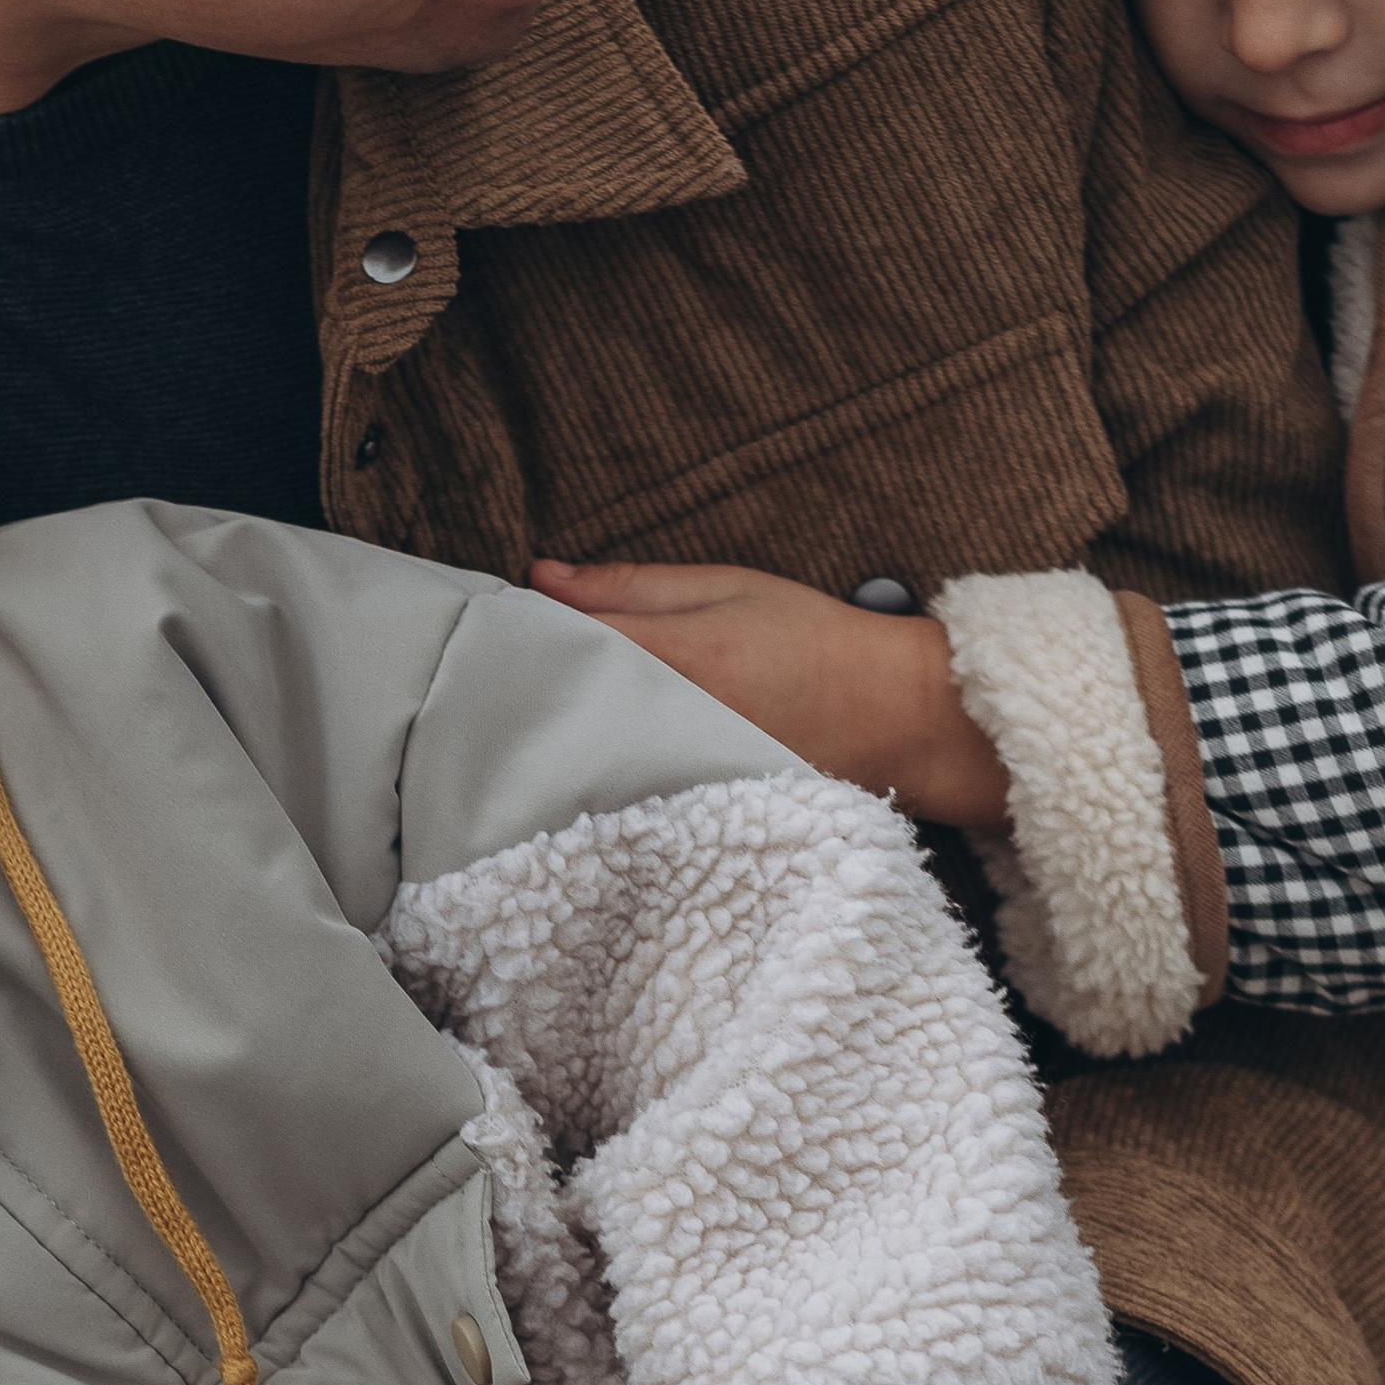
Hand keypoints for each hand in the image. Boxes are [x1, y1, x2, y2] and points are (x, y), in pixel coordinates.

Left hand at [529, 556, 1008, 823]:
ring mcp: (676, 775)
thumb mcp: (726, 586)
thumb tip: (539, 574)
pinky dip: (595, 774)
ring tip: (526, 718)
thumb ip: (630, 584)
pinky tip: (582, 763)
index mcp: (671, 657)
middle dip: (523, 693)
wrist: (898, 717)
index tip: (486, 626)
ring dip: (554, 736)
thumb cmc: (813, 641)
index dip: (513, 636)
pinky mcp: (690, 810)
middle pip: (559, 711)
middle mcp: (665, 724)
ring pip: (583, 755)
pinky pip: (621, 791)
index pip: (559, 646)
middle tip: (488, 676)